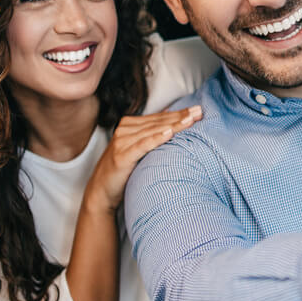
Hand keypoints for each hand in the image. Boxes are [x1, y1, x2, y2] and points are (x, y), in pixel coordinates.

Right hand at [84, 105, 202, 211]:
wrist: (102, 191)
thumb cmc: (124, 169)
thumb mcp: (138, 148)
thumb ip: (151, 134)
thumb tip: (172, 120)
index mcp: (129, 125)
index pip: (159, 117)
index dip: (179, 113)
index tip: (198, 110)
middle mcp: (124, 130)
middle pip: (158, 122)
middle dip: (181, 116)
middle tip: (199, 111)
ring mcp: (122, 142)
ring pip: (153, 131)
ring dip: (173, 125)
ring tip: (190, 120)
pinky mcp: (122, 156)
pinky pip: (143, 145)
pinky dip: (156, 138)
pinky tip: (169, 133)